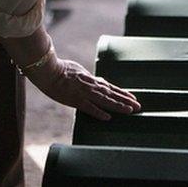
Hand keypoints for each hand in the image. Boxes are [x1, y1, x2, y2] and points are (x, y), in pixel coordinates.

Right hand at [25, 51, 140, 120]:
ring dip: (118, 105)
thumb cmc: (60, 68)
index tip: (132, 97)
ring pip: (105, 100)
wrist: (48, 70)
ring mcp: (84, 93)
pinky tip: (108, 118)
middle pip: (112, 94)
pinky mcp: (75, 99)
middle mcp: (91, 86)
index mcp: (91, 80)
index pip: (110, 87)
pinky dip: (98, 112)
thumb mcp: (78, 70)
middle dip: (126, 100)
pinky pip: (89, 107)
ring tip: (130, 111)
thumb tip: (98, 80)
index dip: (122, 92)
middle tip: (139, 106)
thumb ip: (89, 77)